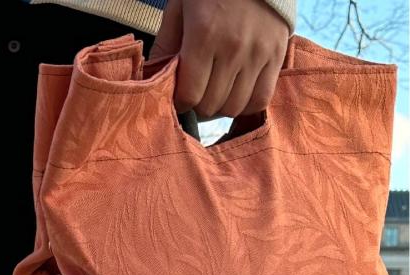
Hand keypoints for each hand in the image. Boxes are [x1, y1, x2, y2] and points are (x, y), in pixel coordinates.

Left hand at [149, 0, 288, 118]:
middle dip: (198, 106)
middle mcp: (232, 48)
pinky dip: (246, 106)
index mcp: (203, 34)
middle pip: (211, 105)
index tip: (179, 96)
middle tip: (197, 94)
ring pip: (234, 107)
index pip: (189, 95)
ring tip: (216, 93)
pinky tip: (237, 94)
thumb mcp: (181, 6)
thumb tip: (155, 78)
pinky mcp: (277, 56)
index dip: (180, 103)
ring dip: (220, 108)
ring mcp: (257, 54)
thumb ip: (166, 44)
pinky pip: (260, 100)